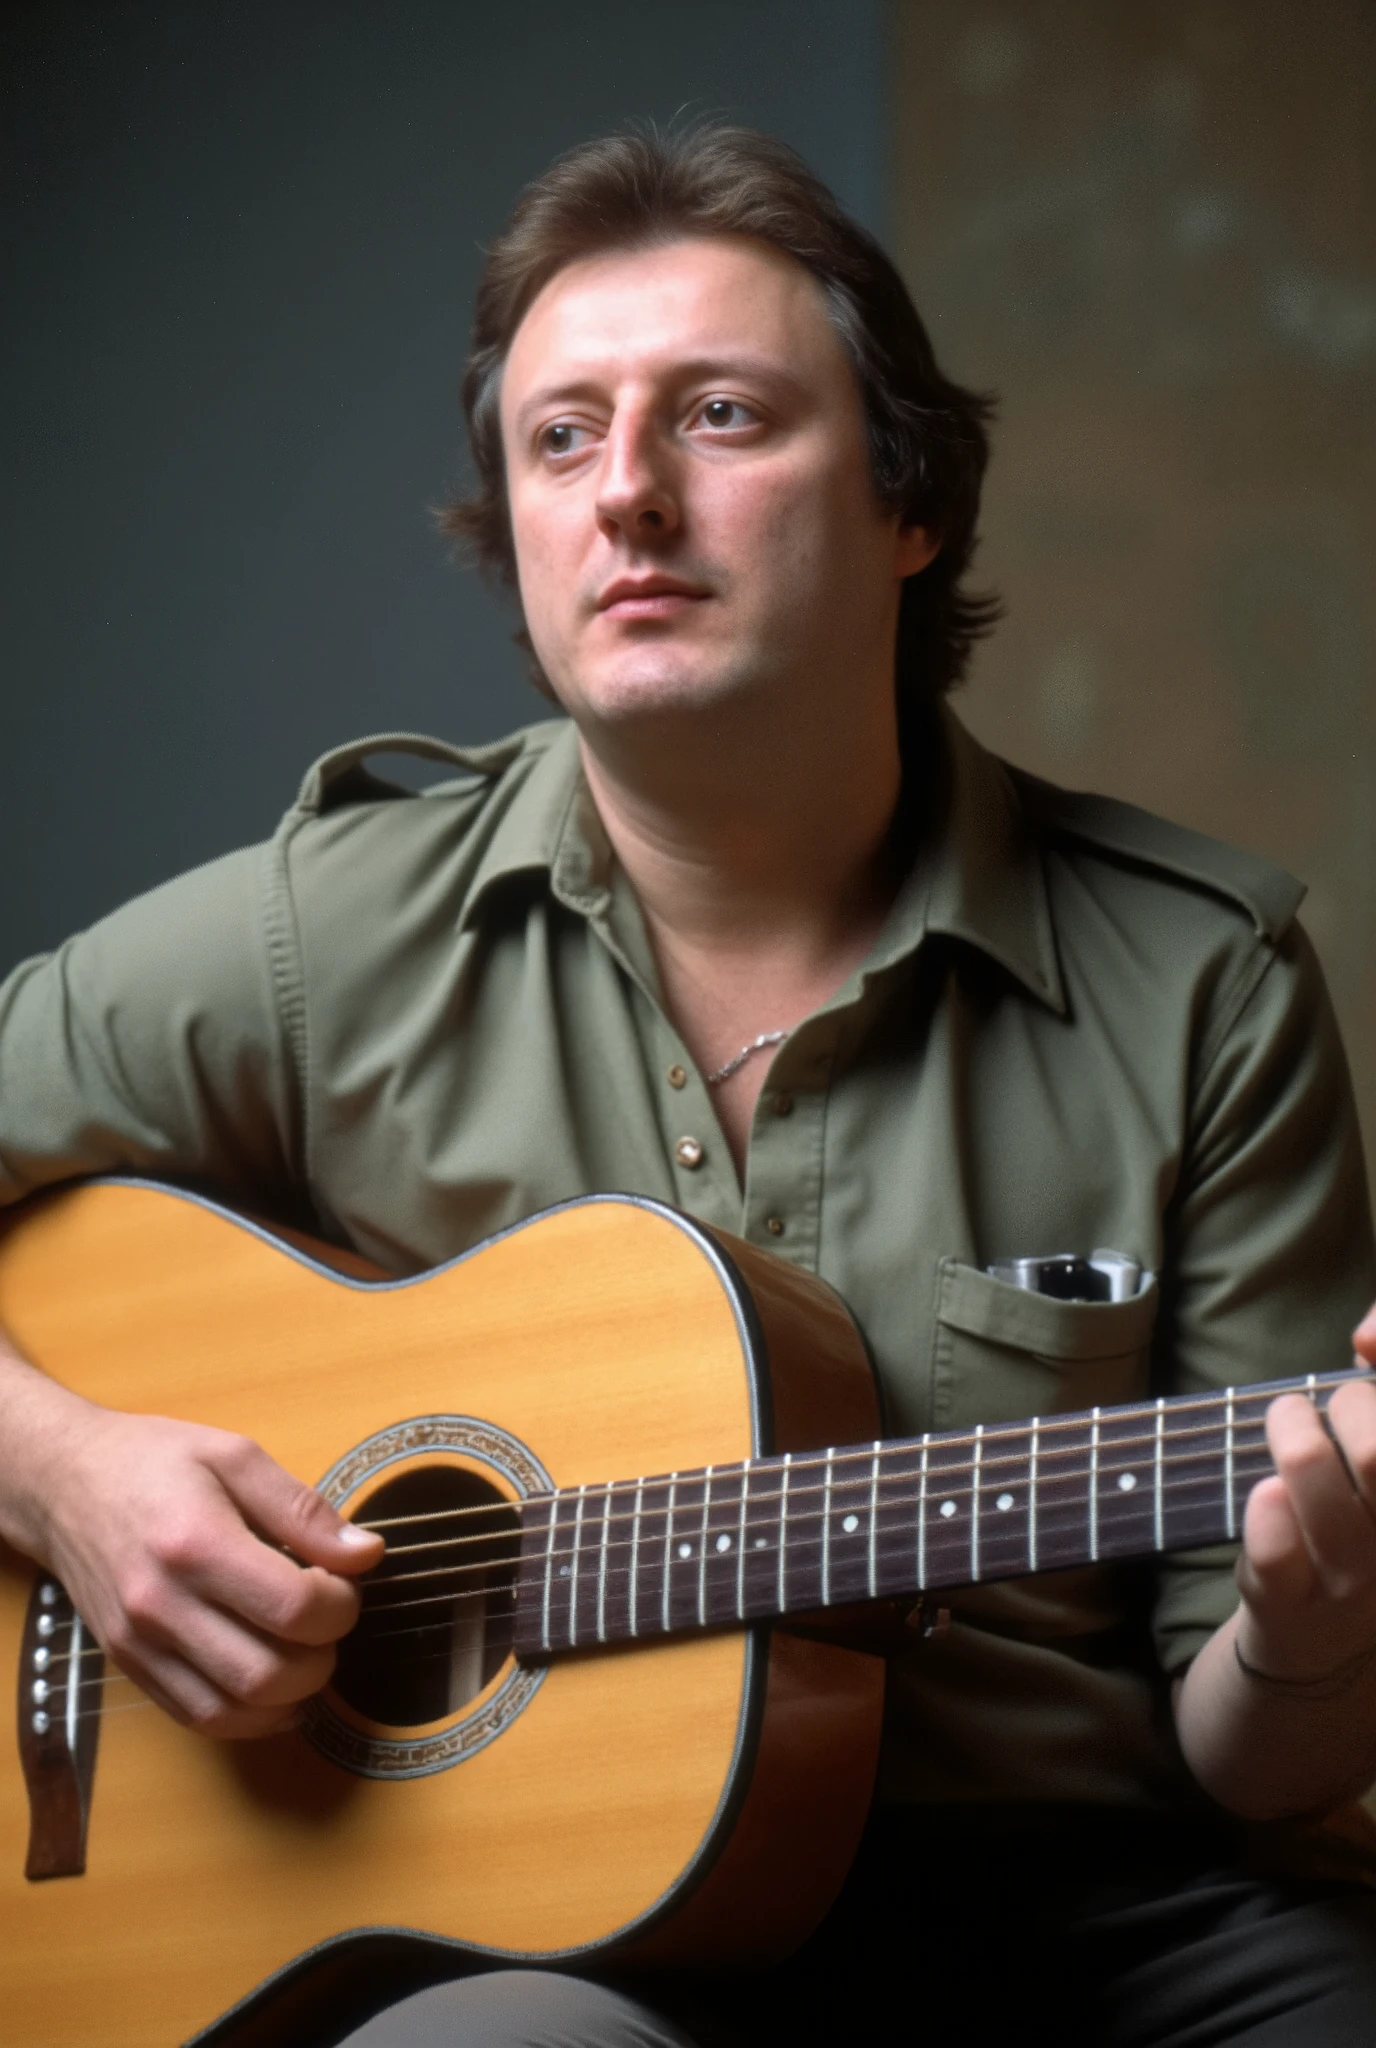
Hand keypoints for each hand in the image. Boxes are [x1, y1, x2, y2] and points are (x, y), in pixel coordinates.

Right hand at [33, 1399, 382, 1738]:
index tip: (345, 1581)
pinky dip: (249, 1717)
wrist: (64, 1484)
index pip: (292, 1608)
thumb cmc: (153, 1461)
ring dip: (290, 1696)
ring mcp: (141, 1644)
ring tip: (304, 1651)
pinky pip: (198, 1718)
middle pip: (268, 1674)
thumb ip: (304, 1509)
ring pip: (234, 1712)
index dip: (341, 1604)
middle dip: (323, 1656)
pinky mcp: (130, 1665)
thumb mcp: (235, 1457)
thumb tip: (366, 1554)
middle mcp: (163, 1605)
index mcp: (196, 1544)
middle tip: (327, 1619)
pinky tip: (274, 1687)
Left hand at [1234, 1361, 1375, 1688]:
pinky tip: (1266, 1492)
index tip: (1369, 1350)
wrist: (1321, 1640)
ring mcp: (1351, 1584)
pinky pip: (1275, 1552)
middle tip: (1336, 1404)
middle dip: (1351, 1404)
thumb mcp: (1372, 1462)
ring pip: (1319, 1482)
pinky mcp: (1287, 1605)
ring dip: (1293, 1432)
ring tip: (1288, 1418)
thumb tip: (1367, 1335)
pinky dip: (1265, 1511)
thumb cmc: (1358, 1521)